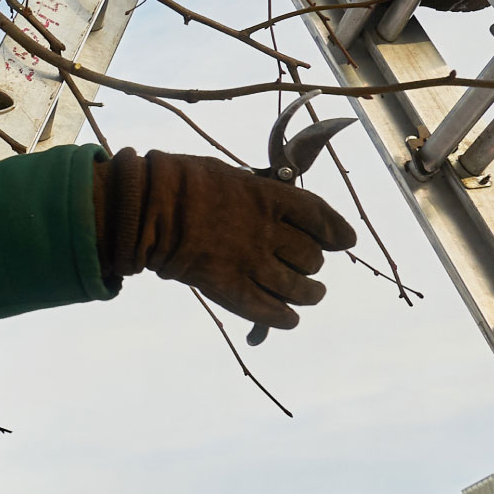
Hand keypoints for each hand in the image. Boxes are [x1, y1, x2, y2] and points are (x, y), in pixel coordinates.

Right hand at [94, 149, 356, 328]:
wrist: (148, 208)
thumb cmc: (182, 181)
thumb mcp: (230, 175)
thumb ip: (258, 194)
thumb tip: (271, 205)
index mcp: (269, 198)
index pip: (320, 218)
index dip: (337, 231)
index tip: (345, 240)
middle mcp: (268, 233)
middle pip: (311, 257)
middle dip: (313, 263)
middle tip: (308, 264)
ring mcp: (251, 264)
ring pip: (300, 289)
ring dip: (309, 293)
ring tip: (311, 294)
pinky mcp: (232, 290)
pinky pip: (271, 312)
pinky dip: (285, 318)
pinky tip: (289, 317)